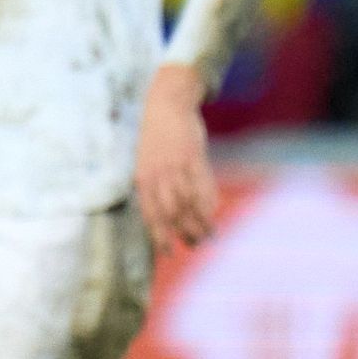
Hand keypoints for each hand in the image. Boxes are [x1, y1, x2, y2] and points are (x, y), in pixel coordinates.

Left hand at [135, 63, 220, 249]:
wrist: (167, 105)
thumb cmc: (155, 138)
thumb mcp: (145, 163)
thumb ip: (153, 187)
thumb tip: (162, 216)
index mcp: (143, 178)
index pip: (151, 214)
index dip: (160, 236)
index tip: (168, 253)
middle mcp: (158, 174)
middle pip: (172, 212)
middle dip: (184, 233)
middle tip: (194, 246)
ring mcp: (177, 165)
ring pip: (190, 202)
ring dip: (200, 222)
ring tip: (208, 236)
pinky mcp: (194, 157)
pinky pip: (204, 185)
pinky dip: (210, 202)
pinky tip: (214, 215)